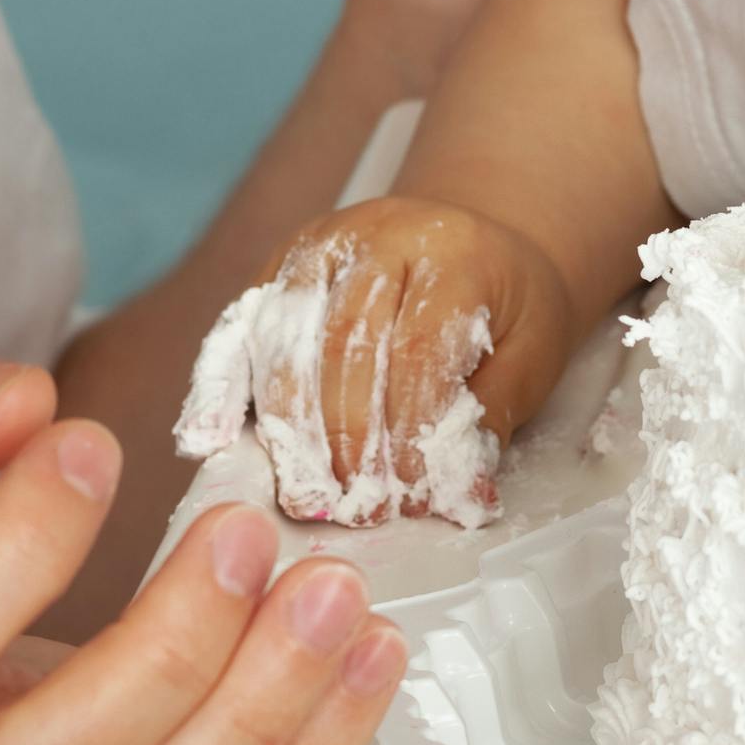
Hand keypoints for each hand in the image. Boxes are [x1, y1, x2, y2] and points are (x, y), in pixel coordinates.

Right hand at [191, 199, 570, 526]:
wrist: (479, 240)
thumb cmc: (507, 306)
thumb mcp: (534, 349)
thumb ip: (496, 413)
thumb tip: (462, 495)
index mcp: (450, 252)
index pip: (416, 349)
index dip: (408, 430)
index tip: (410, 495)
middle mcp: (375, 236)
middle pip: (341, 345)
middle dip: (346, 439)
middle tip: (356, 508)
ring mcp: (317, 246)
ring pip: (282, 339)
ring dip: (289, 428)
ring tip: (307, 496)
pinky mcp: (276, 267)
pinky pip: (237, 328)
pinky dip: (219, 386)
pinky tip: (210, 440)